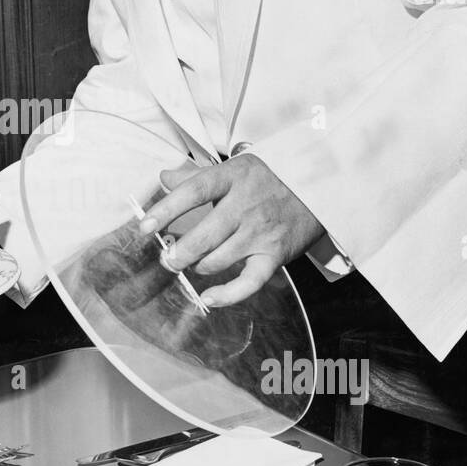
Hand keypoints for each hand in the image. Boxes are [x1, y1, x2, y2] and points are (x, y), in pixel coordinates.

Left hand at [140, 154, 324, 307]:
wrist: (321, 186)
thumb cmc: (270, 178)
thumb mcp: (236, 167)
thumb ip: (197, 175)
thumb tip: (162, 177)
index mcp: (233, 177)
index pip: (194, 191)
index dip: (166, 209)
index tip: (145, 226)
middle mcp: (246, 205)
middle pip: (204, 234)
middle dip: (179, 253)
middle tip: (168, 259)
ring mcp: (261, 232)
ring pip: (219, 259)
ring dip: (199, 266)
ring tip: (193, 264)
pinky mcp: (275, 254)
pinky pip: (249, 282)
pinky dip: (228, 295)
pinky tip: (210, 298)